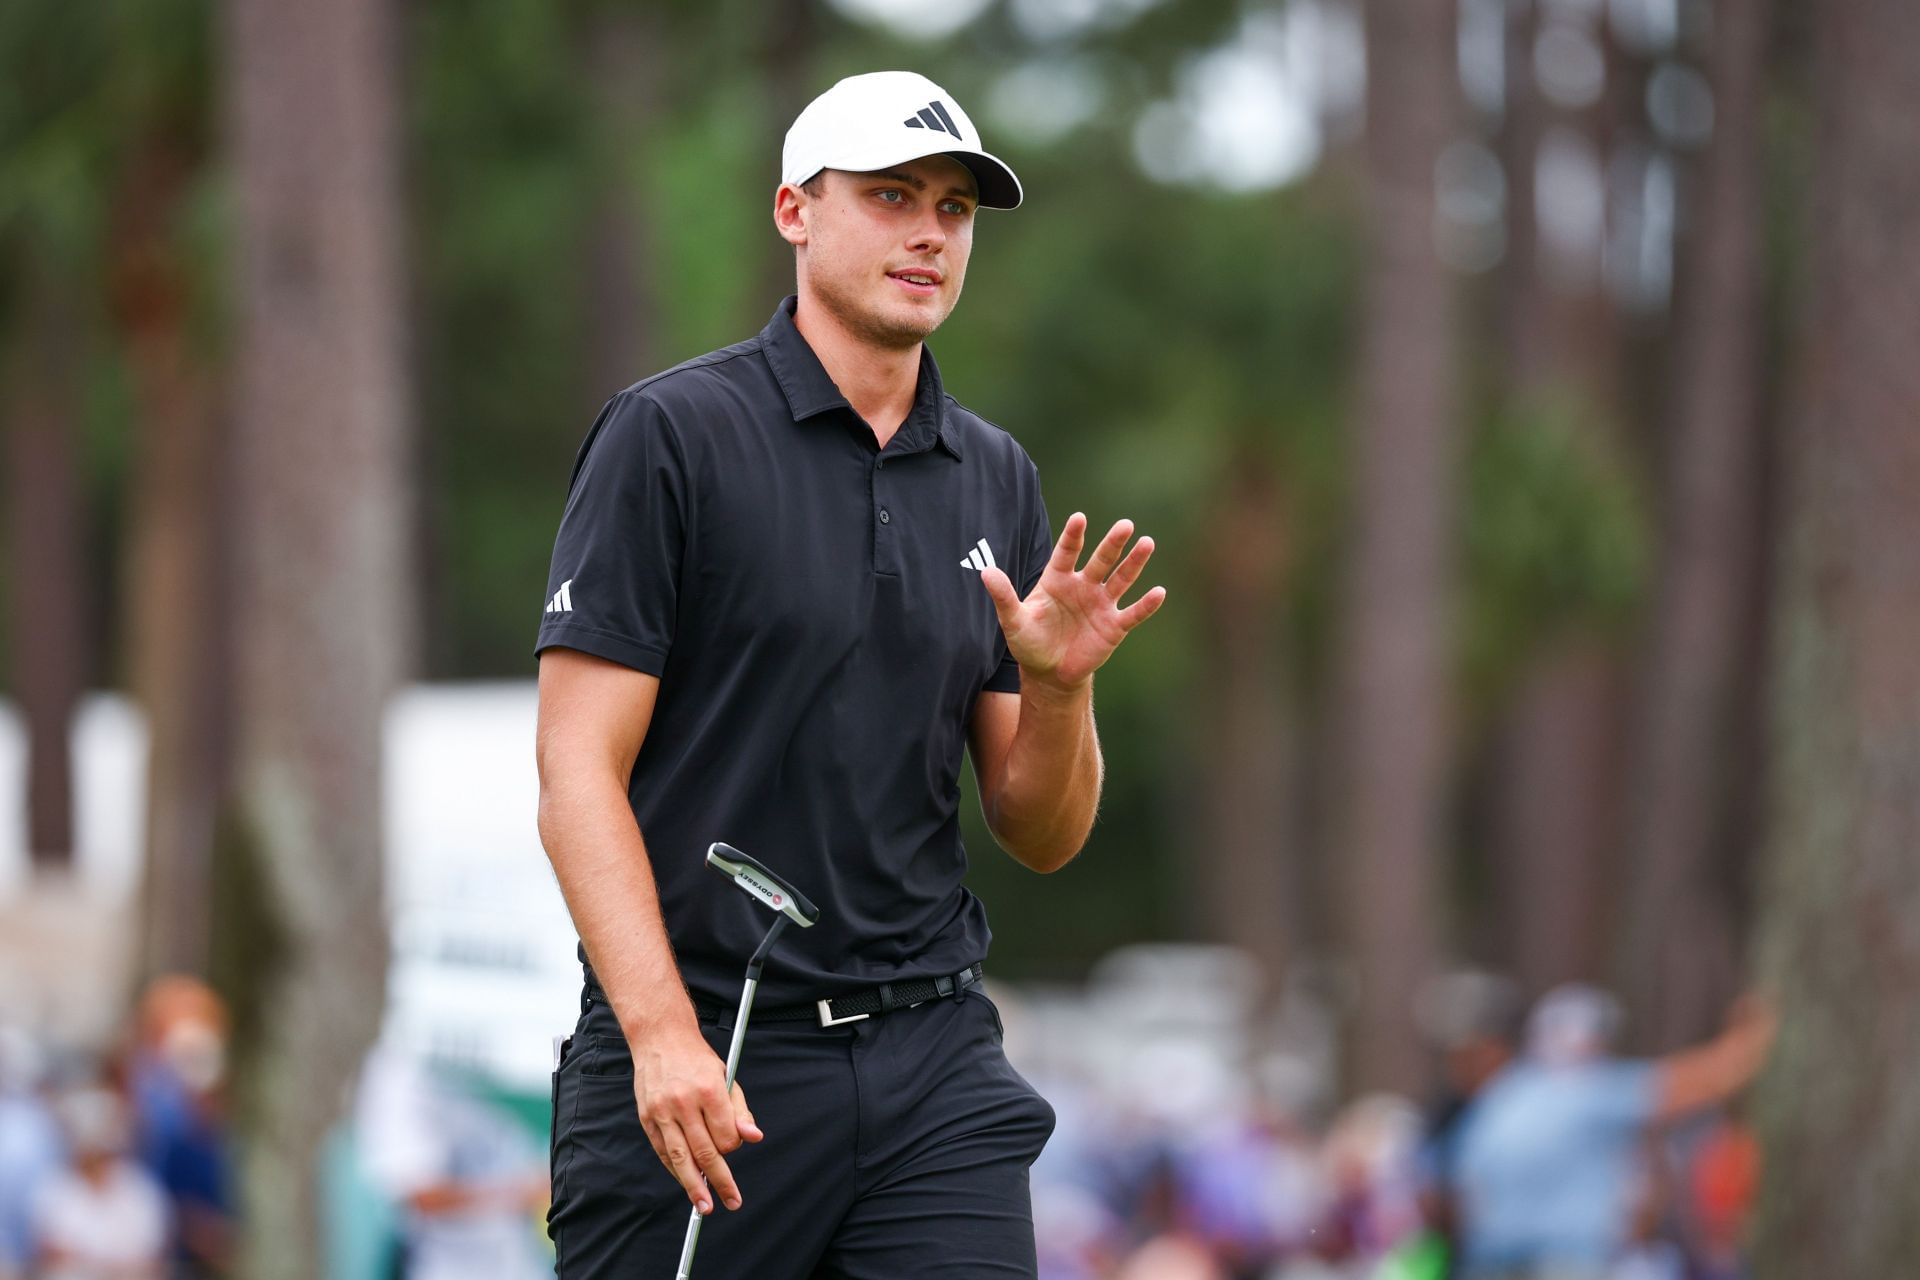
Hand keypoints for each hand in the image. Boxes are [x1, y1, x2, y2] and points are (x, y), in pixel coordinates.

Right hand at [632, 1024, 761, 1214]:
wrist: (660, 1038)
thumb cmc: (697, 1060)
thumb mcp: (726, 1078)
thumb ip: (740, 1111)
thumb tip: (753, 1138)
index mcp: (709, 1090)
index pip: (725, 1136)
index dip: (733, 1147)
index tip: (733, 1146)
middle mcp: (684, 1102)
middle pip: (704, 1152)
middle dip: (720, 1181)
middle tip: (731, 1201)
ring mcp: (662, 1111)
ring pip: (680, 1158)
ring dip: (694, 1186)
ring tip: (704, 1206)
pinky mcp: (647, 1118)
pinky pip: (663, 1151)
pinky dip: (675, 1169)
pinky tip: (686, 1181)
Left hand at [979, 512, 1166, 689]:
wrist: (1048, 673)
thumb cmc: (1030, 642)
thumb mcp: (1013, 621)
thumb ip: (1003, 596)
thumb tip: (985, 572)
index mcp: (1058, 579)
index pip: (1067, 552)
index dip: (1073, 536)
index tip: (1079, 518)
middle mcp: (1083, 586)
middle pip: (1101, 560)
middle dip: (1113, 543)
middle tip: (1126, 525)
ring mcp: (1101, 604)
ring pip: (1121, 579)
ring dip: (1134, 563)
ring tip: (1147, 543)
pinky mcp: (1114, 626)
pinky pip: (1132, 613)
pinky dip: (1146, 604)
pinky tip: (1159, 592)